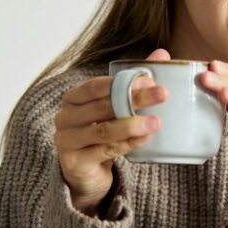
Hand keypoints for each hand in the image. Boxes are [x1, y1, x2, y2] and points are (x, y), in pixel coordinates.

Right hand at [54, 49, 170, 215]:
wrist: (87, 173)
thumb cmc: (102, 132)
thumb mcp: (116, 107)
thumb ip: (134, 81)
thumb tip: (161, 54)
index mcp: (73, 99)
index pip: (95, 86)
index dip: (122, 82)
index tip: (151, 80)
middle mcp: (65, 118)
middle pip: (102, 106)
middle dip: (134, 99)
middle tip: (163, 95)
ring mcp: (67, 141)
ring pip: (103, 130)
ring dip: (132, 124)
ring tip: (157, 122)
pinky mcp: (75, 162)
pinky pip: (105, 151)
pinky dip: (128, 144)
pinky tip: (146, 139)